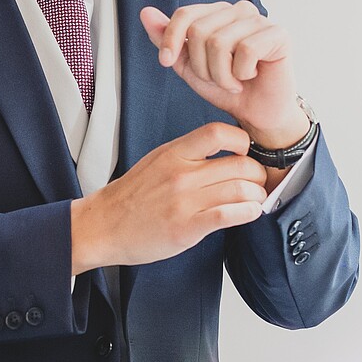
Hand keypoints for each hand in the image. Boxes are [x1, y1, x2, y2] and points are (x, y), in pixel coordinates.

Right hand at [71, 122, 268, 270]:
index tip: (246, 152)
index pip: (218, 133)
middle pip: (239, 165)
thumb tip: (224, 153)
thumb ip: (187, 155)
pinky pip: (228, 215)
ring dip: (256, 196)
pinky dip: (248, 213)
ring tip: (255, 200)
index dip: (242, 141)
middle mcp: (180, 174)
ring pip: (239, 190)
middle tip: (259, 182)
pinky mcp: (186, 228)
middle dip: (258, 175)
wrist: (103, 226)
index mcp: (173, 154)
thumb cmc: (130, 197)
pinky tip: (250, 213)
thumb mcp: (157, 161)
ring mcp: (184, 202)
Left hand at [140, 0, 306, 147]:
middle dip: (201, 66)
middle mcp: (239, 10)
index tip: (167, 62)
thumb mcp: (188, 66)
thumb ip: (167, 40)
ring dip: (221, 74)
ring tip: (233, 82)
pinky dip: (241, 73)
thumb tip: (145, 13)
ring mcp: (260, 20)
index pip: (185, 14)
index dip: (170, 39)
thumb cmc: (227, 88)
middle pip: (199, 31)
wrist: (257, 113)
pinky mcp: (278, 34)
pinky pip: (245, 51)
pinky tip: (250, 76)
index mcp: (218, 12)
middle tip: (218, 79)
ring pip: (219, 42)